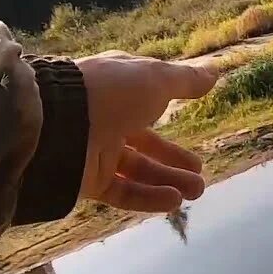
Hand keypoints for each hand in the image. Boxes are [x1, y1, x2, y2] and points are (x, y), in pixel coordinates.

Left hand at [76, 52, 217, 212]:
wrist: (58, 124)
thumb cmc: (111, 92)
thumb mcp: (155, 79)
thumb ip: (185, 80)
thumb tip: (214, 73)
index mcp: (116, 89)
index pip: (145, 99)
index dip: (168, 107)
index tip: (194, 115)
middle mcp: (105, 120)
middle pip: (146, 144)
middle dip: (175, 160)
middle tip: (199, 174)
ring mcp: (95, 152)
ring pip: (138, 171)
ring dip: (169, 181)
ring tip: (197, 191)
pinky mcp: (88, 181)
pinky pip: (123, 192)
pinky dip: (148, 198)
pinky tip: (174, 200)